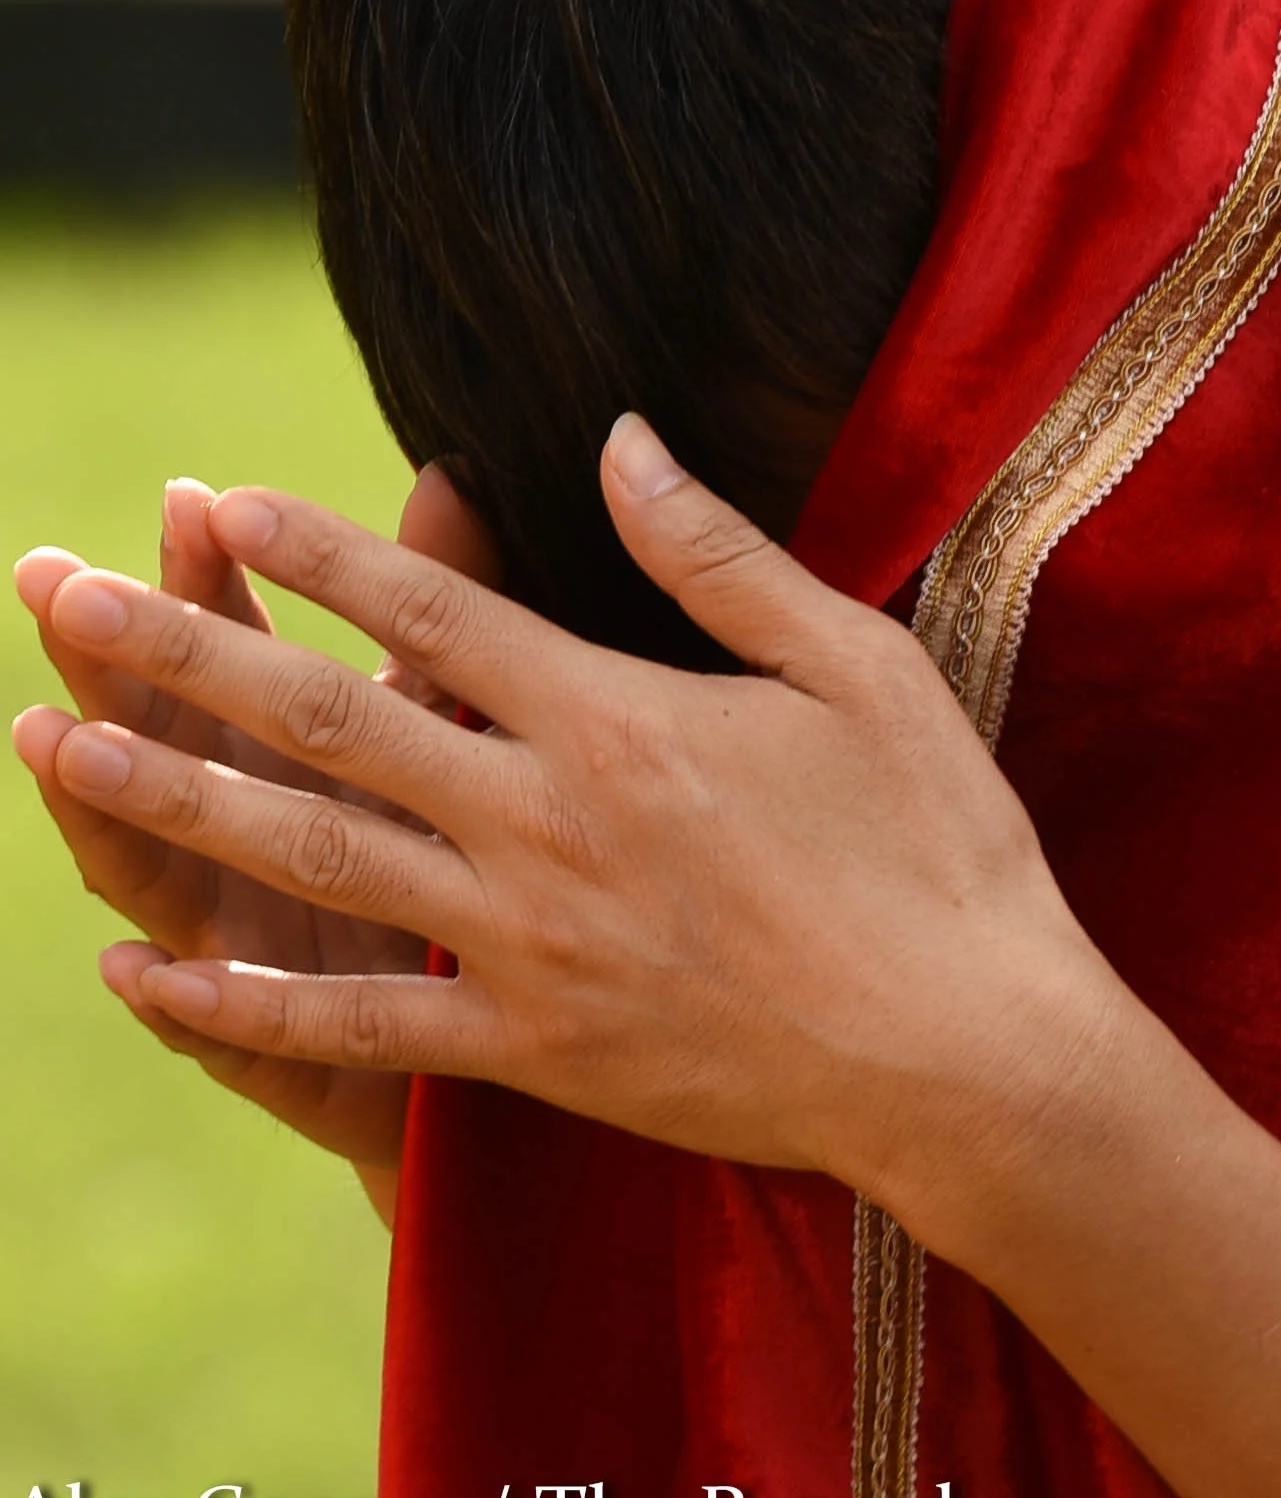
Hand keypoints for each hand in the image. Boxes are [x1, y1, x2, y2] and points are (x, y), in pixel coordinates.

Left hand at [11, 416, 1108, 1208]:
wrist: (971, 1060)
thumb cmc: (935, 848)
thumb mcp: (857, 666)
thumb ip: (718, 555)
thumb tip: (617, 436)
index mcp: (615, 718)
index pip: (427, 612)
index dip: (312, 549)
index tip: (210, 500)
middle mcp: (544, 823)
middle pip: (326, 723)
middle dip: (180, 654)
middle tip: (60, 597)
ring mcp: (526, 944)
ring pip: (311, 858)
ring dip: (168, 802)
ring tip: (54, 752)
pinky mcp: (532, 1049)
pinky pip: (355, 1026)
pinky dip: (238, 1004)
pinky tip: (139, 973)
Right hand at [13, 468, 498, 1191]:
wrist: (536, 1017)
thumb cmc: (473, 851)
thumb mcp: (459, 721)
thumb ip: (450, 608)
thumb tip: (453, 475)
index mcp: (300, 745)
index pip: (240, 639)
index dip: (212, 572)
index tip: (194, 497)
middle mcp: (255, 829)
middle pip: (168, 734)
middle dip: (110, 659)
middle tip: (53, 581)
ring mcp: (253, 937)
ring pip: (162, 869)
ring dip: (99, 804)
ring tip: (48, 739)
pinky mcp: (289, 1048)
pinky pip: (226, 1031)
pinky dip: (174, 1000)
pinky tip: (130, 965)